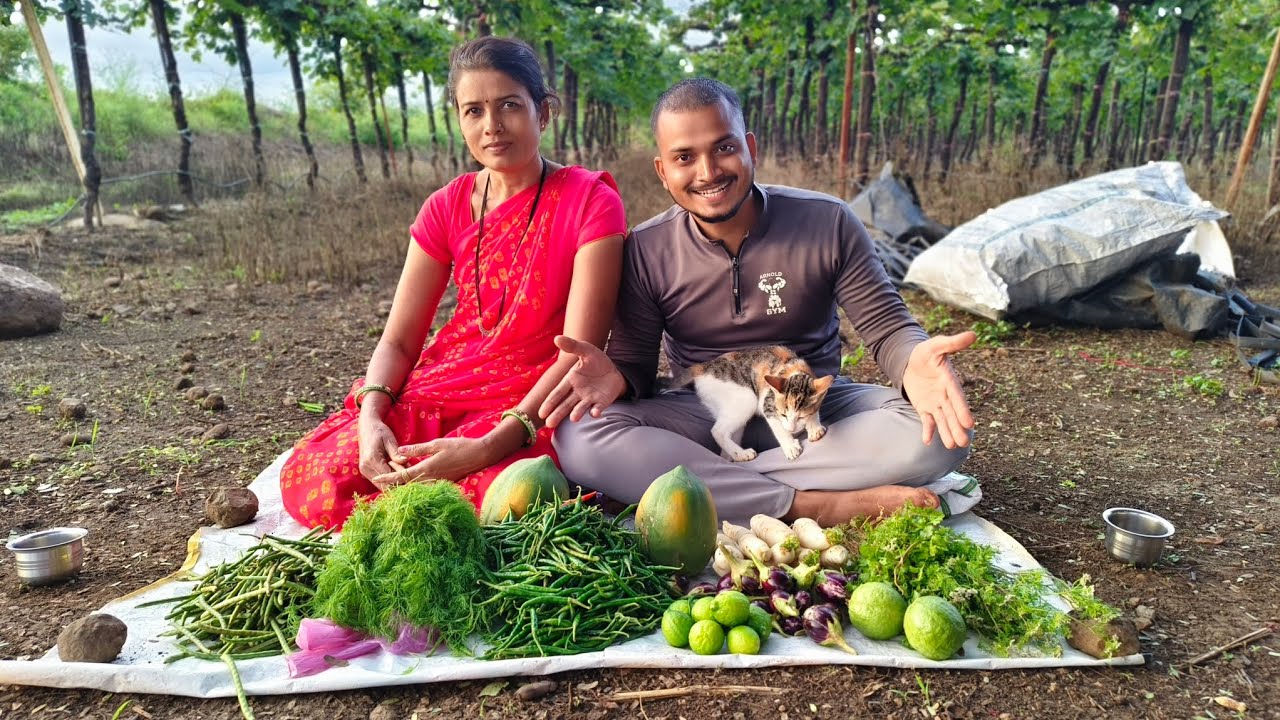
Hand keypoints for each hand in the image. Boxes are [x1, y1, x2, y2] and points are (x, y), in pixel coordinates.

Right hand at [357, 415, 406, 482]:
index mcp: (372, 459)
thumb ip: (396, 454)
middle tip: (408, 472)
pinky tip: (395, 469)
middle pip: (384, 484)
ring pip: (381, 485)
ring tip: (402, 469)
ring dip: (393, 481)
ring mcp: (364, 471)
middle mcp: (365, 467)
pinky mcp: (365, 472)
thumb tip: (405, 462)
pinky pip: (379, 481)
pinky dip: (388, 478)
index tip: (411, 470)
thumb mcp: (390, 440)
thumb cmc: (380, 432)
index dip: (401, 475)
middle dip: (398, 481)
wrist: (367, 428)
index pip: (389, 475)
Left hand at [370, 436, 495, 488]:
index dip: (387, 478)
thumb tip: (399, 451)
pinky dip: (414, 485)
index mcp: (426, 469)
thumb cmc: (460, 447)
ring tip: (390, 483)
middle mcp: (430, 479)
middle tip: (378, 482)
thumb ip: (417, 449)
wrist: (481, 456)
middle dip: (392, 485)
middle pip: (406, 486)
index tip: (375, 479)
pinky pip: (424, 486)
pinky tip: (410, 481)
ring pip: (415, 487)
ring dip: (402, 486)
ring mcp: (437, 483)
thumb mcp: (437, 444)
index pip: (401, 476)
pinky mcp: (443, 483)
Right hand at [538, 335, 626, 427]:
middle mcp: (577, 393)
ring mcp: (590, 399)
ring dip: (577, 413)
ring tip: (573, 419)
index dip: (550, 402)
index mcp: (570, 381)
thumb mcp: (586, 350)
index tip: (541, 413)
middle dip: (558, 414)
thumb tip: (556, 338)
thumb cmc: (596, 361)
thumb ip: (573, 346)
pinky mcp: (602, 402)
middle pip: (565, 405)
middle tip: (549, 424)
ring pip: (580, 408)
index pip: (558, 393)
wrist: (613, 370)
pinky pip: (598, 408)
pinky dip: (596, 411)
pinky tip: (595, 414)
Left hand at [902, 331, 975, 448]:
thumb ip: (952, 343)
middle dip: (957, 428)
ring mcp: (935, 402)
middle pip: (952, 413)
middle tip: (964, 443)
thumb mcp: (936, 345)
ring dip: (947, 432)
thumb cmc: (926, 352)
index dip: (962, 410)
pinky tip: (927, 441)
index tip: (969, 424)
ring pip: (942, 420)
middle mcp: (945, 395)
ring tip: (953, 446)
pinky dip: (928, 430)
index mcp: (949, 380)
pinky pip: (927, 420)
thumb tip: (973, 334)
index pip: (957, 397)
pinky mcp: (924, 407)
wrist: (911, 361)